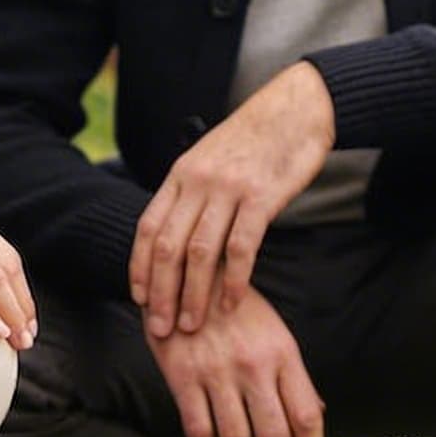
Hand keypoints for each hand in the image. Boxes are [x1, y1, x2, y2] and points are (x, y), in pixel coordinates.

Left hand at [130, 63, 333, 336]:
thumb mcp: (210, 158)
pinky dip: (233, 280)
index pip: (148, 227)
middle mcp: (198, 182)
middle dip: (161, 292)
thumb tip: (176, 233)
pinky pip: (240, 247)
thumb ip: (191, 192)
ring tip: (190, 325)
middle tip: (160, 327)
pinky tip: (230, 304)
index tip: (139, 300)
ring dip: (192, 294)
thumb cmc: (255, 140)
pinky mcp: (260, 197)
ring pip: (199, 252)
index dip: (140, 267)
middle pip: (168, 246)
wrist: (296, 109)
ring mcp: (228, 189)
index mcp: (181, 174)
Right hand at [143, 284, 323, 436]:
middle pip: (274, 436)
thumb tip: (315, 416)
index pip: (306, 416)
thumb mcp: (275, 334)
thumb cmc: (238, 311)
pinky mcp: (182, 376)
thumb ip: (293, 377)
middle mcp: (253, 365)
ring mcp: (216, 372)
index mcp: (284, 354)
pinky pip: (198, 430)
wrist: (187, 274)